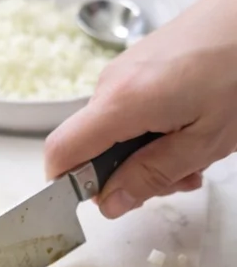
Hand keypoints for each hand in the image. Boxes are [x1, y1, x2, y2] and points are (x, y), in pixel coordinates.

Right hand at [44, 0, 236, 217]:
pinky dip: (155, 130)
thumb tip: (110, 203)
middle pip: (91, 149)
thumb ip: (152, 176)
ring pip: (114, 133)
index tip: (109, 199)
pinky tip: (192, 128)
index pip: (60, 153)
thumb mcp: (204, 141)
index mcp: (121, 102)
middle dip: (127, 175)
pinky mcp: (141, 63)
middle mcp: (112, 83)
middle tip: (178, 178)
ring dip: (148, 154)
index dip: (71, 186)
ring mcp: (125, 70)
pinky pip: (131, 111)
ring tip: (196, 152)